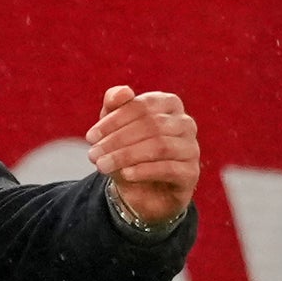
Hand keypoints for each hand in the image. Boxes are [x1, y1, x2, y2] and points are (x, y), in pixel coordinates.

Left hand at [86, 85, 199, 222]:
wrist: (139, 189)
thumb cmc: (127, 149)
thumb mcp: (114, 127)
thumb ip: (114, 105)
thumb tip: (123, 92)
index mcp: (168, 104)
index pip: (142, 106)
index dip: (113, 120)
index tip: (90, 137)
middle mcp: (185, 123)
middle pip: (151, 125)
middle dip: (116, 140)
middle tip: (93, 154)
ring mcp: (191, 148)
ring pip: (161, 146)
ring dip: (126, 156)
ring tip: (102, 166)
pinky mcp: (190, 173)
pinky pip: (170, 168)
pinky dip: (144, 170)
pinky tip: (126, 174)